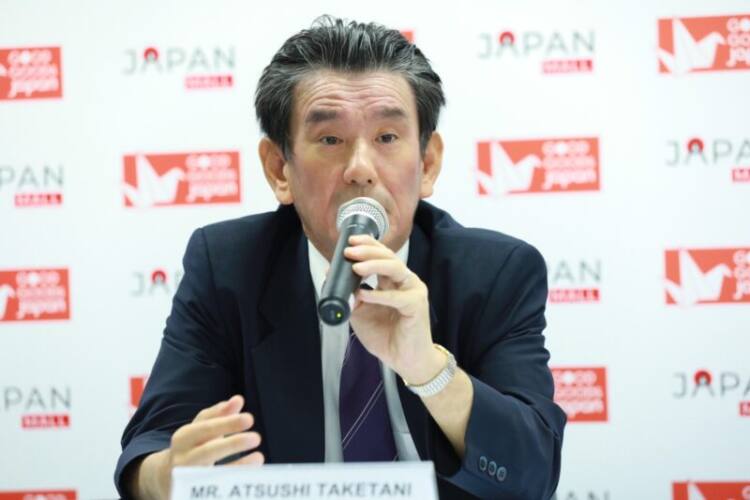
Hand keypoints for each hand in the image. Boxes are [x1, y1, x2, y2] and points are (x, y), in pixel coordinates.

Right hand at [133, 395, 263, 498]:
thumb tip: (238, 400)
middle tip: (256, 437)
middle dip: (232, 444)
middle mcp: (182, 459)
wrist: (164, 478)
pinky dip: (231, 483)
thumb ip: (219, 414)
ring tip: (259, 457)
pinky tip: (249, 477)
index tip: (250, 419)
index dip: (227, 423)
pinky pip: (214, 490)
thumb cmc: (191, 447)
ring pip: (212, 475)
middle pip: (208, 451)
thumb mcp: (200, 429)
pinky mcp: (188, 494)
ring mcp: (185, 480)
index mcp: (184, 438)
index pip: (206, 427)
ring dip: (237, 467)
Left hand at [344, 234, 444, 384]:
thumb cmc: (387, 337)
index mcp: (392, 281)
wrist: (405, 361)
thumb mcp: (361, 314)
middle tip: (349, 251)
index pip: (381, 255)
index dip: (368, 245)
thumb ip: (350, 297)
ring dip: (374, 265)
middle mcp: (404, 282)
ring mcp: (413, 292)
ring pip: (395, 269)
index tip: (349, 241)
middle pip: (388, 257)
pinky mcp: (417, 305)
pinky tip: (364, 295)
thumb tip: (332, 278)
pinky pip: (397, 296)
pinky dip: (379, 295)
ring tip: (356, 267)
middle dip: (368, 251)